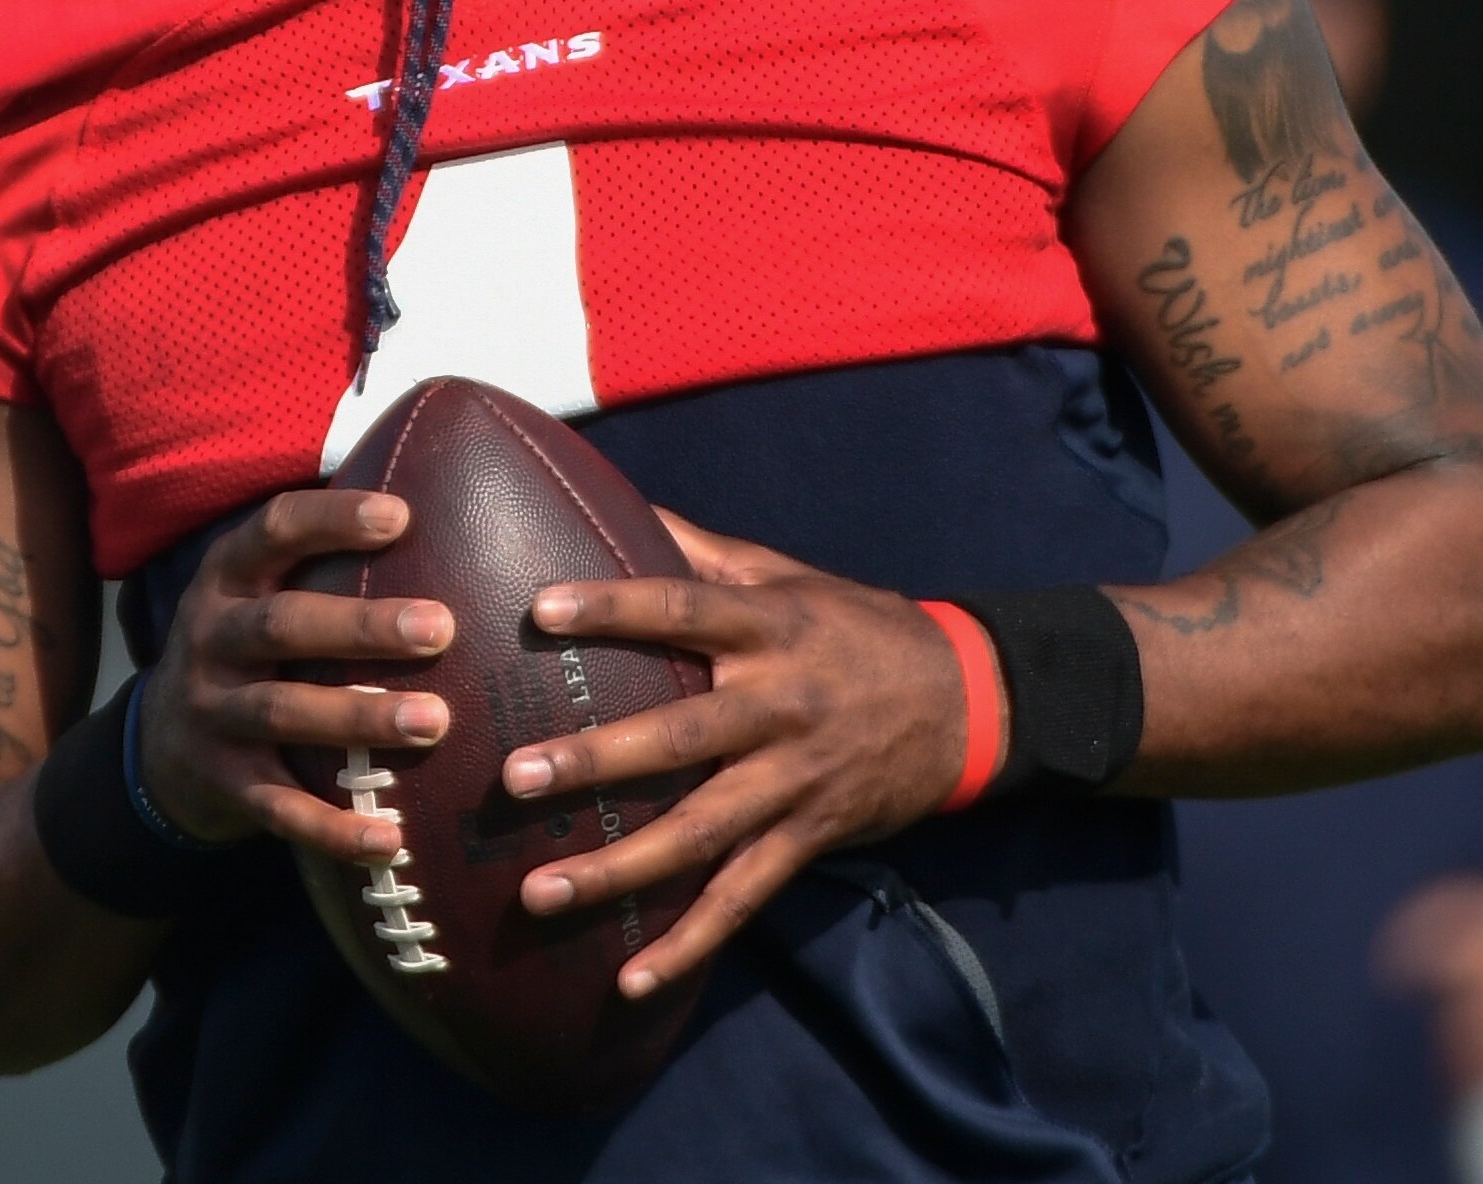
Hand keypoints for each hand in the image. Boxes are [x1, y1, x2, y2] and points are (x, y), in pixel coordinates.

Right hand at [135, 487, 457, 865]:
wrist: (160, 750)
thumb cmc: (252, 649)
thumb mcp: (262, 591)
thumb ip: (324, 556)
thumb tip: (436, 495)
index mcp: (227, 577)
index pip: (274, 530)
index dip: (332, 520)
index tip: (402, 516)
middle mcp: (209, 637)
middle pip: (283, 624)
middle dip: (362, 626)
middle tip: (443, 628)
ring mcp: (209, 712)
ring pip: (283, 712)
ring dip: (360, 716)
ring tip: (437, 722)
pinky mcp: (220, 782)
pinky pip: (278, 808)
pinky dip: (333, 826)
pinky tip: (392, 839)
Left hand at [497, 511, 974, 997]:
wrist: (966, 700)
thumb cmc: (856, 628)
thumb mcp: (790, 577)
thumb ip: (704, 552)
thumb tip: (623, 503)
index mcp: (769, 629)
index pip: (682, 610)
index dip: (613, 607)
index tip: (540, 610)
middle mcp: (778, 704)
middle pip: (679, 734)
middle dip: (597, 759)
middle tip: (517, 776)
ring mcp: (793, 779)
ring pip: (700, 831)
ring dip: (619, 867)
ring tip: (540, 893)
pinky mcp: (808, 837)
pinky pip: (743, 897)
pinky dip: (690, 943)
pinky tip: (630, 979)